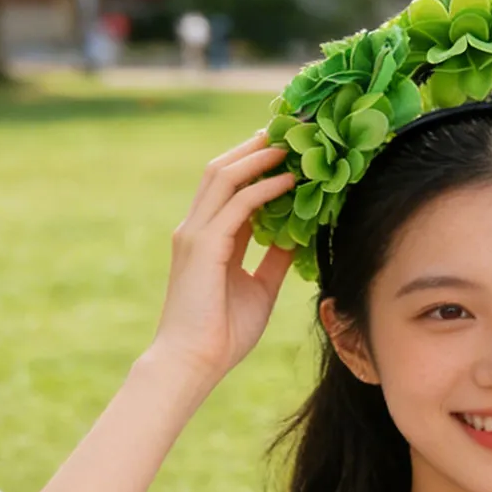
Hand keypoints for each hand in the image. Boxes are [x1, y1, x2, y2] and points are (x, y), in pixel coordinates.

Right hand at [145, 133, 296, 388]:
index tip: (287, 150)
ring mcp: (196, 233)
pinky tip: (289, 180)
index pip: (230, 189)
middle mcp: (197, 228)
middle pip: (222, 170)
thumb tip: (299, 237)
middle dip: (254, 146)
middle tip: (289, 129)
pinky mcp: (203, 245)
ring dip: (258, 155)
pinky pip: (237, 205)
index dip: (256, 166)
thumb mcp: (260, 289)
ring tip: (290, 141)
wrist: (193, 362)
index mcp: (208, 238)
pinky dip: (264, 188)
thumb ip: (275, 260)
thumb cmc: (223, 334)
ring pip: (223, 176)